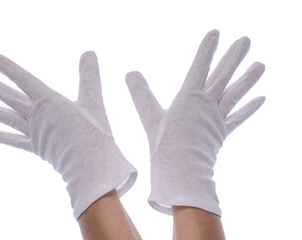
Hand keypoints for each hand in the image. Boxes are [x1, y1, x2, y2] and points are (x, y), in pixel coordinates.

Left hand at [0, 52, 136, 218]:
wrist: (90, 166)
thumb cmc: (94, 133)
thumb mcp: (93, 101)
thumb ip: (89, 76)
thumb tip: (89, 52)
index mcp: (49, 101)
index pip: (24, 80)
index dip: (9, 68)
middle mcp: (37, 115)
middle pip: (10, 97)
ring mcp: (34, 132)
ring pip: (7, 118)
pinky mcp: (36, 148)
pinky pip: (15, 141)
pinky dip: (2, 137)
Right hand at [126, 30, 264, 215]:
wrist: (182, 171)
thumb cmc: (164, 145)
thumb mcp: (149, 117)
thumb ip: (141, 94)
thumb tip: (130, 73)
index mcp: (190, 97)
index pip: (200, 67)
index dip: (207, 49)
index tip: (216, 33)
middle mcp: (207, 104)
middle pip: (223, 75)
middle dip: (234, 56)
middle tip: (246, 41)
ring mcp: (217, 117)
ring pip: (235, 93)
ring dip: (248, 79)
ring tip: (261, 66)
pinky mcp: (222, 131)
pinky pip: (238, 117)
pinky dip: (249, 108)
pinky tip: (261, 98)